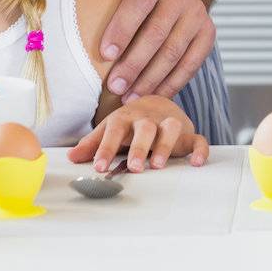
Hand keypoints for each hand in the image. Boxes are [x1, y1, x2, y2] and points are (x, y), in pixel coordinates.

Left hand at [67, 96, 209, 172]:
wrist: (159, 102)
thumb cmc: (131, 121)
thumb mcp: (111, 129)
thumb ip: (93, 144)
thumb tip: (71, 157)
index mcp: (126, 117)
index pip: (114, 130)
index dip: (106, 148)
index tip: (99, 167)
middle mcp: (149, 119)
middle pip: (145, 128)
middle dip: (139, 147)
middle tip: (133, 167)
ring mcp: (170, 124)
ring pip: (171, 130)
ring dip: (165, 145)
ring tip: (158, 164)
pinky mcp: (189, 134)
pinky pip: (198, 139)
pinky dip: (200, 149)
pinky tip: (196, 162)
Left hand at [93, 0, 216, 99]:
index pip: (139, 3)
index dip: (122, 29)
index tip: (103, 54)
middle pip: (157, 34)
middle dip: (134, 63)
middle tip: (113, 86)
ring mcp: (198, 16)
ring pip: (174, 53)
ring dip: (150, 79)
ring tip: (128, 97)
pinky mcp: (208, 35)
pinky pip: (190, 65)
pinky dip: (171, 84)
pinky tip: (152, 97)